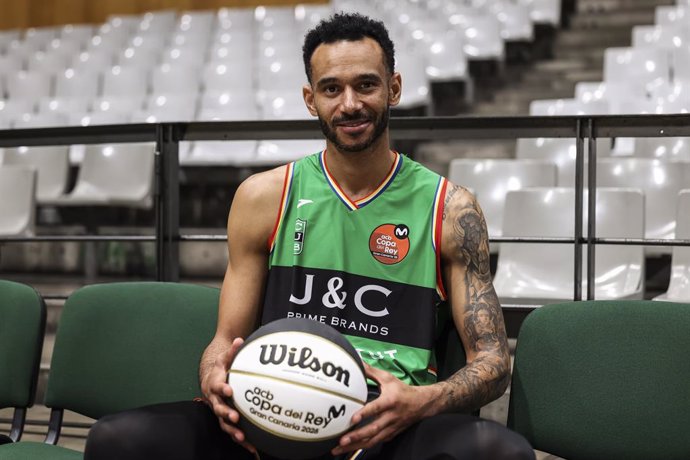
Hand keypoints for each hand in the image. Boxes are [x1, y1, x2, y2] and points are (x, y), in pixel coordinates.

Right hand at [201, 337, 257, 454]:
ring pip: (224, 423)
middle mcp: (215, 400)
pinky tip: (251, 447)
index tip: (230, 390)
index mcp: (215, 385)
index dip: (223, 389)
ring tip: (241, 437)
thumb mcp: (223, 359)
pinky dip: (240, 440)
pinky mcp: (226, 420)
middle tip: (235, 417)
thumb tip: (239, 340)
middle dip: (226, 413)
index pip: (218, 387)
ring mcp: (220, 412)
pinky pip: (232, 431)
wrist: (209, 382)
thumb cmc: (220, 370)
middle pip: (219, 409)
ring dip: (232, 431)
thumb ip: (231, 351)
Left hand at [331, 363, 436, 454]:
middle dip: (356, 436)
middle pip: (373, 429)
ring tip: (340, 449)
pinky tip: (351, 449)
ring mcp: (391, 428)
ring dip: (356, 446)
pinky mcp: (390, 435)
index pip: (376, 408)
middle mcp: (390, 417)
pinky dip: (363, 447)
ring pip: (373, 440)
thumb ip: (371, 372)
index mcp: (389, 401)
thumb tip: (357, 362)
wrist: (422, 404)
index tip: (352, 419)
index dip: (365, 414)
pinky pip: (376, 442)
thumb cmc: (402, 390)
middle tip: (341, 441)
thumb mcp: (388, 378)